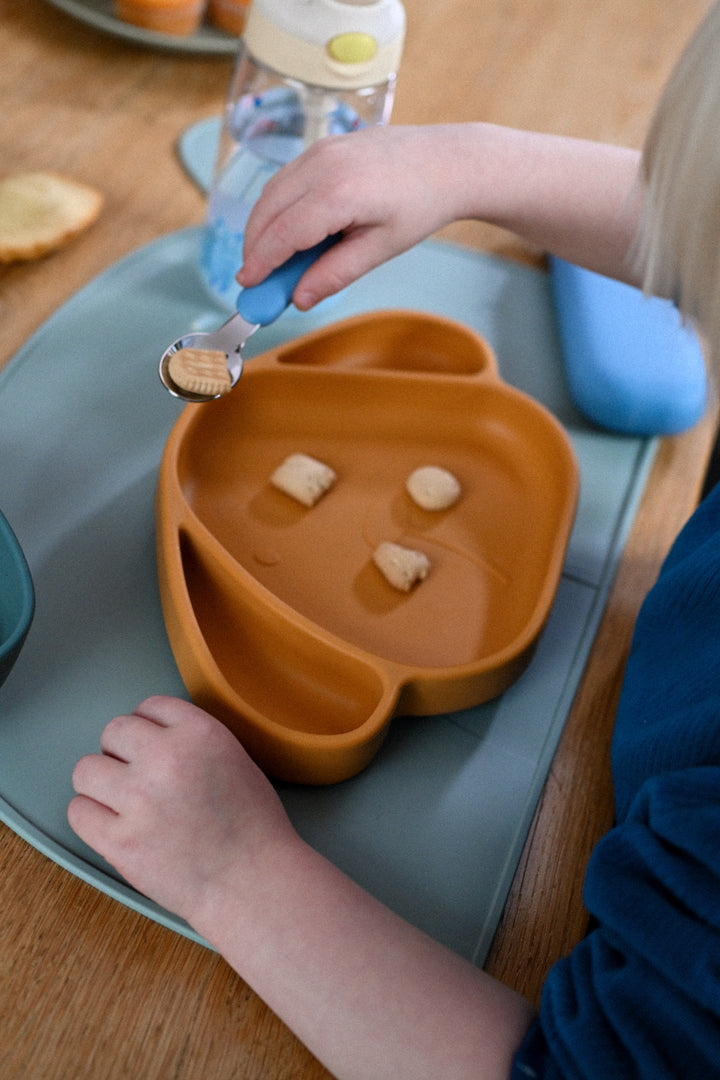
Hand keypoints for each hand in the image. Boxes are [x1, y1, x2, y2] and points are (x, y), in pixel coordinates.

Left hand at [68, 696, 293, 923]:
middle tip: (135, 776)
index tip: (150, 746)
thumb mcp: (236, 759)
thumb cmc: (252, 828)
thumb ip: (194, 740)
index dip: (148, 727)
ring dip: (100, 784)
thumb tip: (154, 736)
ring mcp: (139, 800)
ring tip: (121, 802)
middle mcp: (167, 758)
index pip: (150, 706)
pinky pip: (78, 812)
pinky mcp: (119, 841)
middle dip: (121, 752)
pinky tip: (113, 825)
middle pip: (113, 731)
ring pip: (86, 770)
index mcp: (200, 734)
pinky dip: (91, 818)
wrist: (252, 882)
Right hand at [238, 124, 469, 308]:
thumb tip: (301, 298)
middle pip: (267, 211)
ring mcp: (321, 149)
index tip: (247, 285)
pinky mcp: (323, 144)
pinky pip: (286, 179)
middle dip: (254, 248)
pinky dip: (278, 207)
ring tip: (272, 260)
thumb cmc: (420, 205)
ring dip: (263, 227)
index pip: (282, 234)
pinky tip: (290, 232)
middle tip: (256, 280)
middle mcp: (322, 165)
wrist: (447, 161)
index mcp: (338, 194)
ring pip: (271, 193)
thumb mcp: (381, 249)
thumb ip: (336, 273)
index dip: (260, 263)